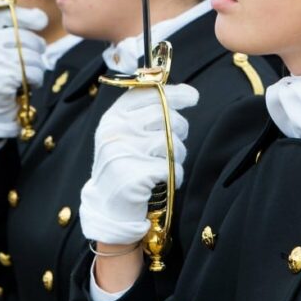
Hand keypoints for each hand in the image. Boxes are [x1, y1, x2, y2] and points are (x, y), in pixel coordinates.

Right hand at [0, 7, 47, 138]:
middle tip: (36, 56)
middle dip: (38, 47)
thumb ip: (14, 29)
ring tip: (29, 73)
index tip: (41, 20)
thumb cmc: (1, 69)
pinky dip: (37, 79)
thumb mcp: (0, 46)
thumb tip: (40, 15)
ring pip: (32, 56)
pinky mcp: (4, 77)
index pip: (5, 14)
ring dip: (38, 66)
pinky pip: (34, 72)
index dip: (26, 15)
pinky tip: (29, 83)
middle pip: (25, 37)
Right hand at [79, 84, 198, 245]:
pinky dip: (176, 175)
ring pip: (172, 142)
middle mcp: (115, 131)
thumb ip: (145, 113)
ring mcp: (123, 153)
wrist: (108, 207)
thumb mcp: (125, 134)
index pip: (147, 93)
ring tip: (167, 163)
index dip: (173, 93)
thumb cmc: (125, 166)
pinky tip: (166, 180)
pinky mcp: (135, 176)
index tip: (192, 96)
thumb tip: (187, 93)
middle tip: (179, 138)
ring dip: (179, 155)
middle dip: (180, 127)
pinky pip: (172, 168)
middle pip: (164, 114)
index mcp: (113, 117)